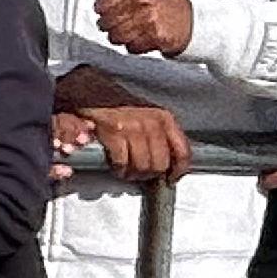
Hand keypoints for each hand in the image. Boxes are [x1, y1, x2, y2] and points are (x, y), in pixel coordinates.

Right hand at [67, 101, 190, 183]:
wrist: (94, 98)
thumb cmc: (121, 113)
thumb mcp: (149, 120)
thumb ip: (162, 138)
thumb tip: (170, 163)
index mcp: (164, 119)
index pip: (182, 151)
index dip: (178, 170)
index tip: (171, 179)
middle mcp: (151, 122)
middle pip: (160, 163)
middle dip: (150, 175)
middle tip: (142, 176)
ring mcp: (133, 128)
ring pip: (142, 166)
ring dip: (134, 174)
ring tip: (128, 172)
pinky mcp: (114, 134)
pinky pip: (122, 162)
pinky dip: (119, 169)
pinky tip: (117, 167)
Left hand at [93, 0, 195, 58]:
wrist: (194, 20)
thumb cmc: (166, 0)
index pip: (101, 4)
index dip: (105, 10)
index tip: (113, 9)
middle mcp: (143, 2)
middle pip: (107, 22)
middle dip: (113, 25)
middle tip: (125, 22)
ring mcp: (150, 21)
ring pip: (117, 36)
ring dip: (123, 37)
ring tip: (134, 30)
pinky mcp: (157, 38)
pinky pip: (131, 48)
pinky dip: (136, 46)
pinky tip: (144, 38)